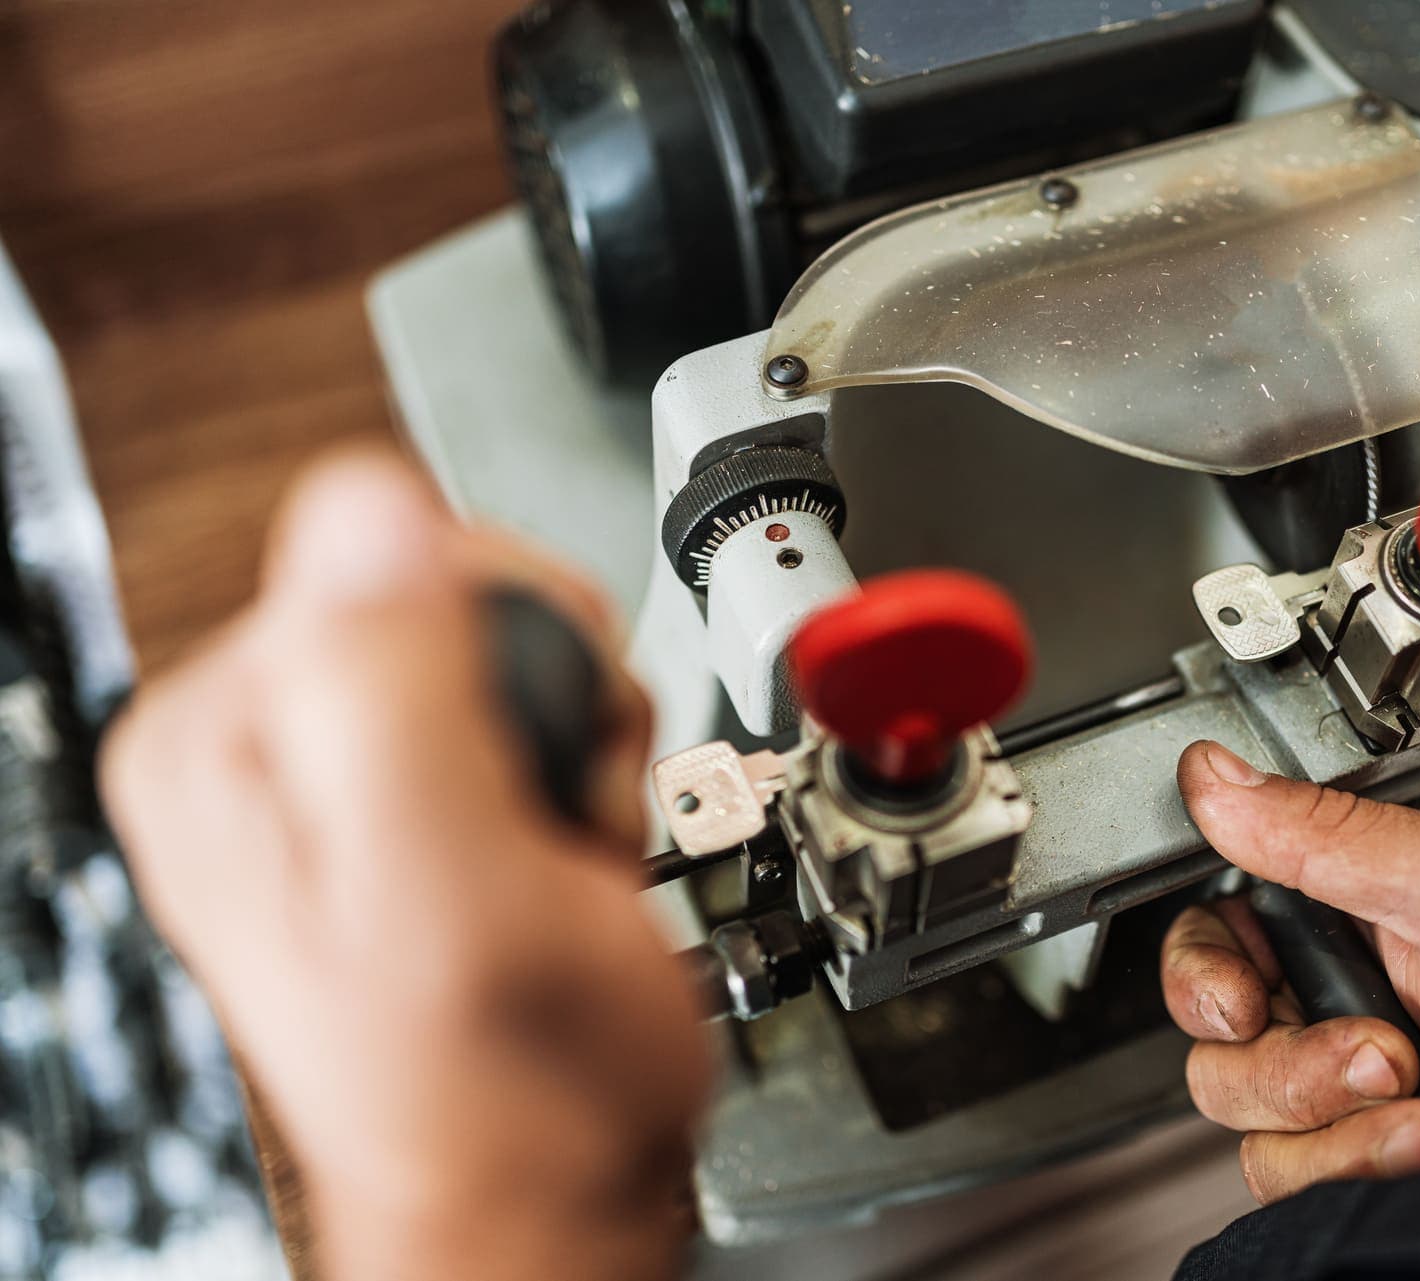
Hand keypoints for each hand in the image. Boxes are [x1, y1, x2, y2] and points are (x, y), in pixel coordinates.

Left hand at [102, 453, 706, 1280]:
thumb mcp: (454, 890)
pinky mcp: (411, 785)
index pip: (392, 546)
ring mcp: (338, 762)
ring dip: (578, 728)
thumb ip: (395, 695)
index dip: (513, 641)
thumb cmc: (511, 1088)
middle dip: (554, 687)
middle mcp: (263, 740)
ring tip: (561, 836)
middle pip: (459, 583)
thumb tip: (371, 511)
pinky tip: (565, 843)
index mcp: (221, 742)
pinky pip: (530, 692)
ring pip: (511, 635)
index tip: (528, 754)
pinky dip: (584, 759)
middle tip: (551, 804)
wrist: (552, 1185)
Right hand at [1161, 740, 1419, 1204]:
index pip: (1206, 935)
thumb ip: (1329, 832)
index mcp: (1330, 909)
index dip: (1204, 976)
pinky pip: (1292, 1177)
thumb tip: (1216, 780)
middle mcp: (1322, 995)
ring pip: (1248, 1120)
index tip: (1246, 1003)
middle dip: (1294, 1063)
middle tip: (1382, 1051)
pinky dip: (1357, 1169)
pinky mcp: (1360, 1151)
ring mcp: (1338, 1082)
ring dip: (1338, 1123)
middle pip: (1216, 1043)